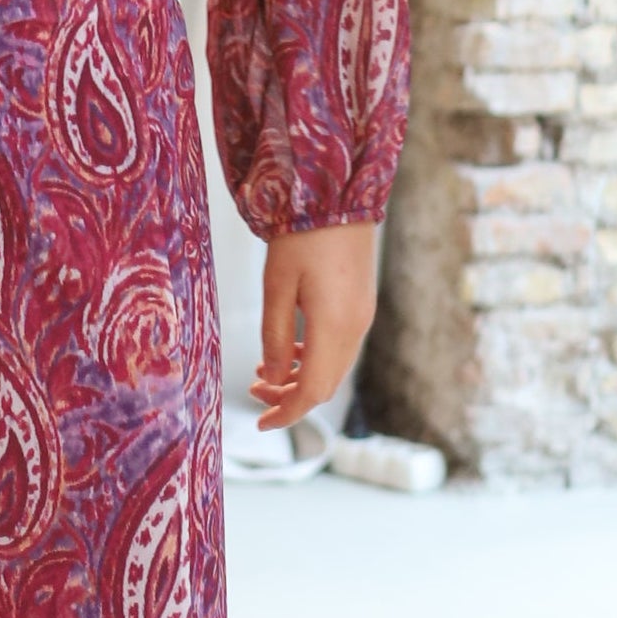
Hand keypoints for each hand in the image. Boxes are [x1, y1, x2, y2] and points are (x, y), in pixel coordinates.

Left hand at [253, 221, 377, 432]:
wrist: (338, 194)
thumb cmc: (302, 234)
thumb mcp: (277, 284)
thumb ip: (275, 335)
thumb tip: (272, 379)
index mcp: (335, 327)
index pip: (313, 391)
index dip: (287, 413)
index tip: (261, 423)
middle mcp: (356, 328)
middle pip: (326, 384)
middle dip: (290, 397)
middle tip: (254, 392)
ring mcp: (362, 315)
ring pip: (334, 367)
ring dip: (301, 378)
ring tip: (264, 372)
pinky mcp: (361, 303)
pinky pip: (339, 347)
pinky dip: (314, 358)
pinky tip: (290, 348)